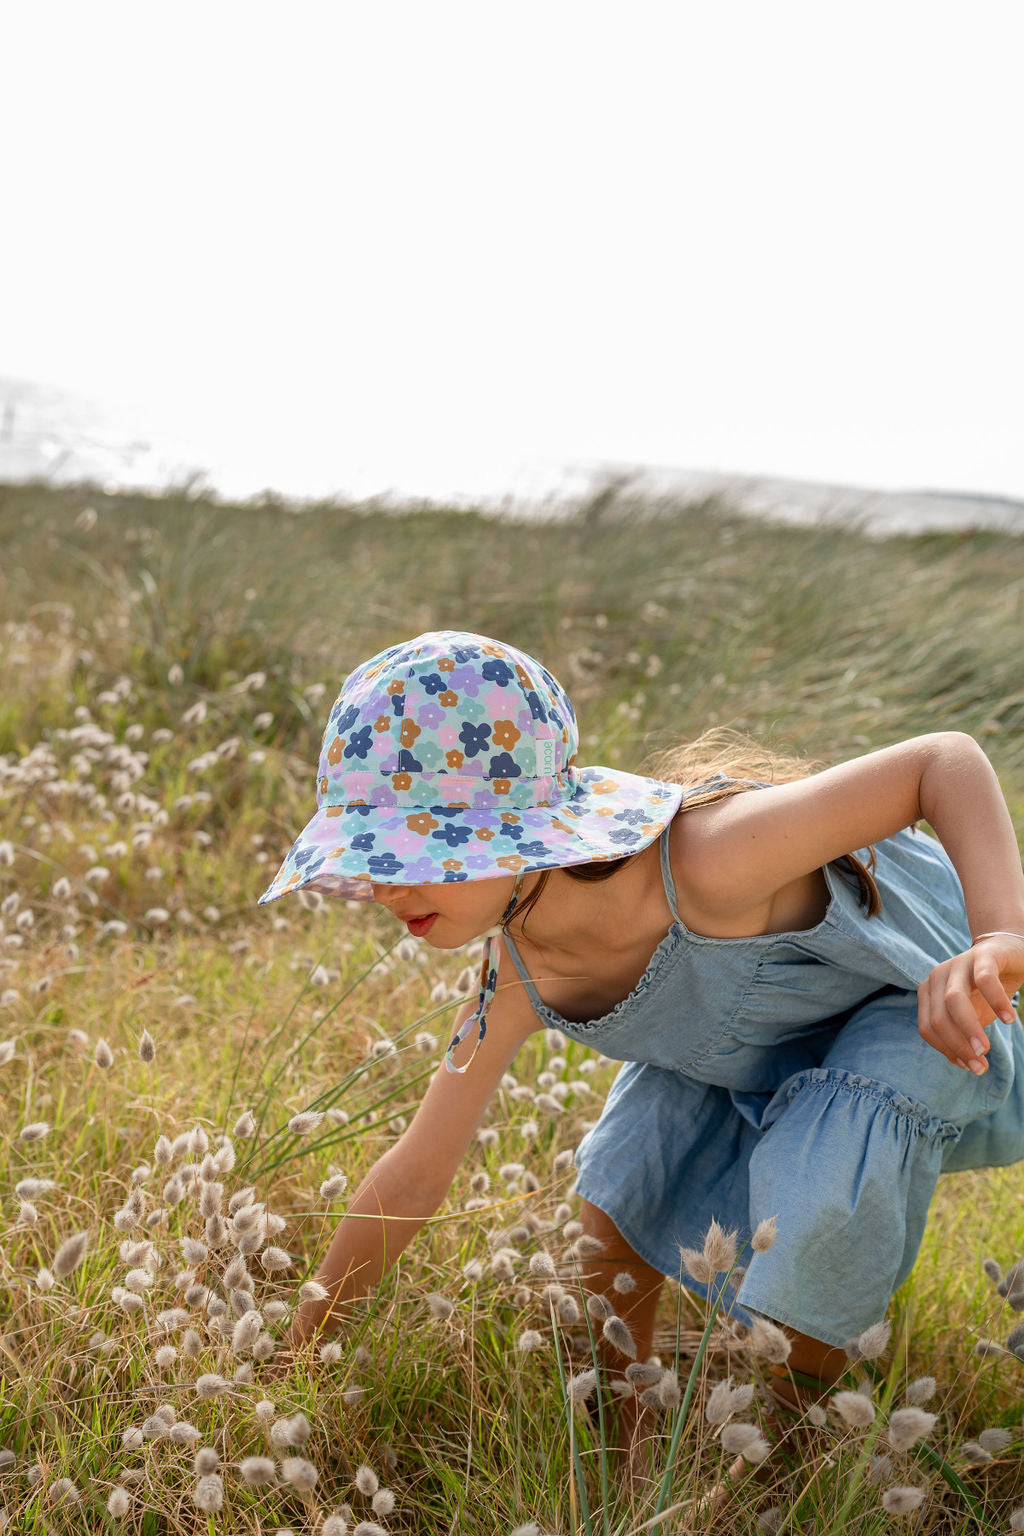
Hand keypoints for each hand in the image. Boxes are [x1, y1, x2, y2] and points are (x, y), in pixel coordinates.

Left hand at [917, 935, 1023, 1072]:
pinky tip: (1008, 1019)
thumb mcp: (972, 1015)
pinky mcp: (982, 955)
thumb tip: (962, 1064)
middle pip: (938, 1018)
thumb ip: (962, 1036)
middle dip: (958, 1046)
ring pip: (954, 1000)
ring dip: (969, 1029)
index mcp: (929, 992)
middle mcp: (938, 976)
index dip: (947, 1050)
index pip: (927, 1028)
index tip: (970, 1066)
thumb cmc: (985, 990)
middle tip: (980, 1067)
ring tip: (985, 1050)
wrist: (1006, 952)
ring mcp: (958, 964)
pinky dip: (996, 1002)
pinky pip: (985, 980)